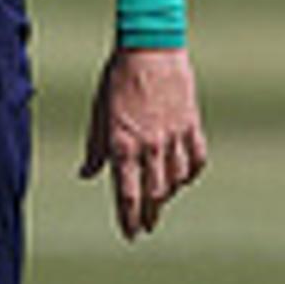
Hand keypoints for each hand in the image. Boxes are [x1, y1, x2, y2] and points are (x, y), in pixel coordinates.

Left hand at [81, 43, 204, 238]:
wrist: (150, 48)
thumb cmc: (116, 79)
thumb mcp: (97, 114)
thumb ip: (95, 149)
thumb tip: (87, 175)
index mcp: (121, 145)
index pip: (127, 194)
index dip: (128, 218)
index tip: (130, 235)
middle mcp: (149, 146)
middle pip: (154, 193)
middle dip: (149, 214)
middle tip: (146, 227)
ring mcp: (174, 136)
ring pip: (177, 179)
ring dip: (168, 195)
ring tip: (160, 203)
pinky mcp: (191, 123)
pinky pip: (197, 157)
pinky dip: (192, 172)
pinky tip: (184, 179)